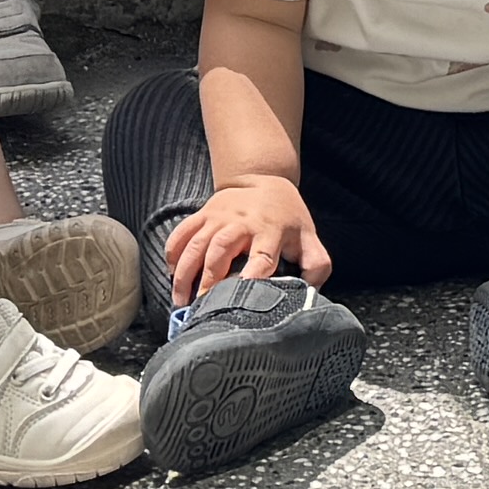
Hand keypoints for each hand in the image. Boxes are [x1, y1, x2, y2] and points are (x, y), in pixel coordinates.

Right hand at [161, 172, 325, 302]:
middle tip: (201, 309)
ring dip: (185, 273)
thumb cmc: (287, 218)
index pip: (262, 257)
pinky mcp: (202, 214)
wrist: (264, 179)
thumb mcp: (309, 239)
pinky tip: (172, 275)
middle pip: (220, 250)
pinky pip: (182, 233)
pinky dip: (173, 254)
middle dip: (209, 280)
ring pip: (196, 244)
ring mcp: (218, 216)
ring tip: (181, 301)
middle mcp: (242, 222)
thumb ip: (316, 266)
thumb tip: (310, 294)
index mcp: (270, 231)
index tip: (241, 298)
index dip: (252, 278)